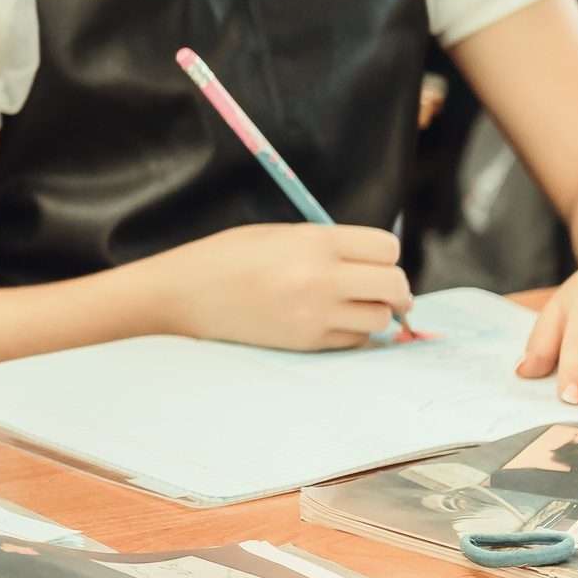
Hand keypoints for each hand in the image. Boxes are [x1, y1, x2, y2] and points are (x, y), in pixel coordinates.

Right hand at [158, 223, 412, 350]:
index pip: (386, 249)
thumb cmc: (226, 258)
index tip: (376, 260)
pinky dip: (351, 332)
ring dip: (374, 311)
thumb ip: (327, 244)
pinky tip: (327, 320)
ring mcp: (315, 315)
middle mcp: (321, 278)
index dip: (384, 254)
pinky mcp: (307, 342)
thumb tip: (373, 263)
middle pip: (394, 285)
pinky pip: (355, 340)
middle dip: (394, 287)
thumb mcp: (277, 234)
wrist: (183, 295)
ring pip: (380, 318)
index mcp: (314, 242)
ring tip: (351, 305)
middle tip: (383, 288)